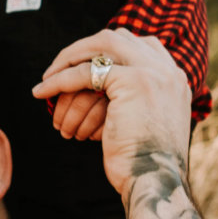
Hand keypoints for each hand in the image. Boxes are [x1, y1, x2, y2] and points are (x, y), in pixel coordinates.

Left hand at [33, 28, 207, 218]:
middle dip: (83, 49)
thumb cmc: (144, 165)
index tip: (84, 64)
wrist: (155, 181)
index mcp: (175, 80)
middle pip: (118, 37)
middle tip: (59, 67)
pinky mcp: (132, 81)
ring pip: (101, 47)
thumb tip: (105, 99)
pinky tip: (42, 91)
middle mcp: (168, 71)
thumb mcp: (145, 126)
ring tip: (48, 77)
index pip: (140, 45)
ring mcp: (153, 72)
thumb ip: (135, 104)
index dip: (108, 50)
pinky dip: (60, 80)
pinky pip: (86, 72)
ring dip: (70, 58)